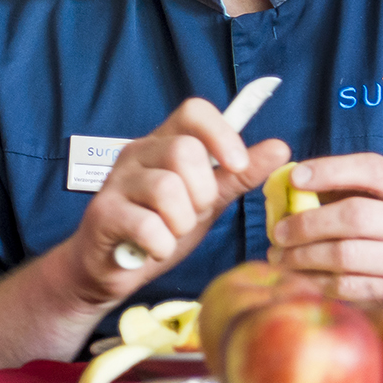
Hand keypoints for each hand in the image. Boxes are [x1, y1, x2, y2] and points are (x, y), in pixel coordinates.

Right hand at [61, 98, 291, 307]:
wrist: (107, 270)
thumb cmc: (157, 230)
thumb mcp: (204, 203)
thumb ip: (237, 176)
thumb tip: (280, 148)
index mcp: (163, 144)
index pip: (193, 111)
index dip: (221, 134)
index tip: (237, 165)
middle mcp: (137, 154)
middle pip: (185, 151)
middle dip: (202, 192)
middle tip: (192, 214)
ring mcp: (117, 182)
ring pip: (167, 188)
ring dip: (181, 224)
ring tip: (170, 235)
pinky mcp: (103, 214)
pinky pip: (148, 226)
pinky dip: (161, 246)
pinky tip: (153, 250)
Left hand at [267, 153, 382, 299]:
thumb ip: (347, 187)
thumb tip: (287, 185)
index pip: (373, 169)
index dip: (330, 170)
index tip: (295, 178)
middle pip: (355, 216)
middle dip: (307, 222)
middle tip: (278, 231)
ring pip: (346, 255)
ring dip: (303, 255)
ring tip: (280, 254)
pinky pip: (348, 286)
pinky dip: (316, 280)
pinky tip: (300, 275)